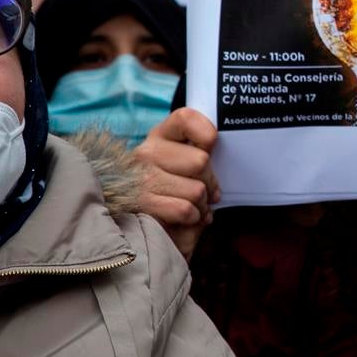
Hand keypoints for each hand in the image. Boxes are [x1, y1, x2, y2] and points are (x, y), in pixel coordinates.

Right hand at [133, 109, 219, 258]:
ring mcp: (140, 179)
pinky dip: (192, 219)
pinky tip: (184, 219)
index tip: (209, 148)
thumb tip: (216, 166)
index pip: (186, 119)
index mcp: (160, 137)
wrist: (141, 237)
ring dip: (201, 205)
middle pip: (201, 161)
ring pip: (196, 190)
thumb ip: (199, 157)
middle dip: (209, 183)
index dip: (206, 132)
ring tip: (192, 208)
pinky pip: (185, 209)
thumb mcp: (185, 170)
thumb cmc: (173, 197)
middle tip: (203, 194)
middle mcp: (146, 153)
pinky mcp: (141, 205)